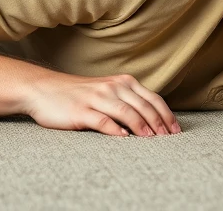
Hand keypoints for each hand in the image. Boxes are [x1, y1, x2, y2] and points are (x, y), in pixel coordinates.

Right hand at [23, 71, 180, 134]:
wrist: (45, 89)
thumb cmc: (79, 94)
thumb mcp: (107, 91)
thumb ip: (127, 100)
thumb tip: (152, 119)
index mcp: (122, 82)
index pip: (152, 98)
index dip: (166, 115)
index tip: (176, 131)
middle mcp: (113, 87)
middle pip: (143, 106)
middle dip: (160, 124)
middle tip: (170, 140)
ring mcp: (97, 98)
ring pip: (127, 112)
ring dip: (142, 127)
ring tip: (153, 140)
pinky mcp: (82, 111)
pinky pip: (103, 120)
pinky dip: (115, 130)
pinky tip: (124, 139)